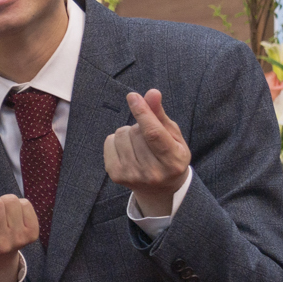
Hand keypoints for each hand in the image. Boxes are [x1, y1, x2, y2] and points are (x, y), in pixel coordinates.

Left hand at [104, 89, 190, 216]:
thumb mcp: (173, 136)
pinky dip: (117, 140)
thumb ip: (160, 115)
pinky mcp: (115, 175)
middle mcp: (152, 172)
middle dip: (140, 126)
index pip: (153, 134)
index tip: (133, 96)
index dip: (142, 113)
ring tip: (140, 146)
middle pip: (135, 131)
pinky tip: (128, 151)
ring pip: (120, 134)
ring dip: (129, 133)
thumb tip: (152, 92)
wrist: (160, 189)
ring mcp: (131, 175)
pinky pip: (109, 141)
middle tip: (149, 140)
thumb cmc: (170, 155)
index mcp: (173, 161)